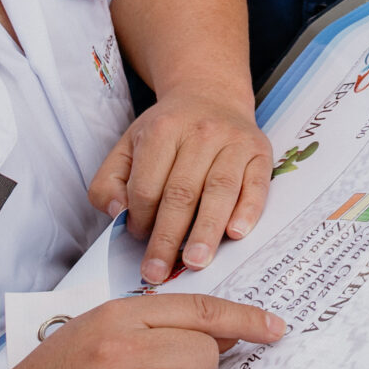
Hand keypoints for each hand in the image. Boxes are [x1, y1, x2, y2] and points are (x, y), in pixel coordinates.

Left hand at [90, 89, 272, 283]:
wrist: (210, 96)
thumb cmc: (167, 130)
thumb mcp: (127, 145)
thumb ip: (109, 181)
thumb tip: (118, 213)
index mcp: (163, 130)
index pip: (147, 185)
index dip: (140, 218)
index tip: (137, 239)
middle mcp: (202, 132)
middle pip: (182, 192)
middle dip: (168, 237)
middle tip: (157, 272)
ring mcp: (234, 141)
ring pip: (220, 190)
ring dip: (207, 230)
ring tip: (196, 262)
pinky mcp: (260, 151)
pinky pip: (256, 184)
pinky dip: (248, 210)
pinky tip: (236, 234)